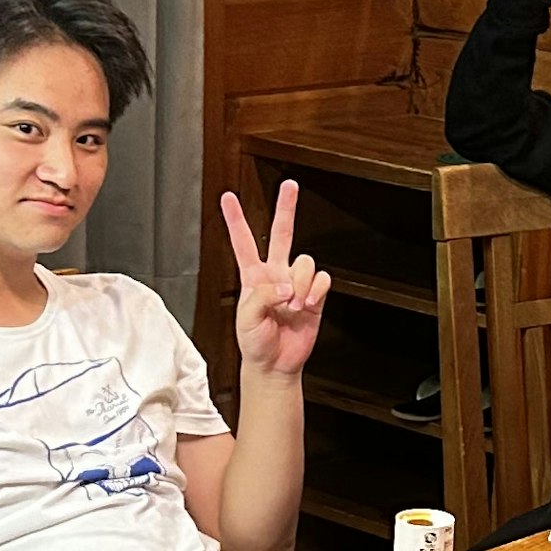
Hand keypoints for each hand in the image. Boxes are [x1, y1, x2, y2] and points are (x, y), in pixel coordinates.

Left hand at [221, 183, 330, 380]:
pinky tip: (308, 303)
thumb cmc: (254, 343)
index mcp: (253, 276)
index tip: (228, 197)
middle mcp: (276, 275)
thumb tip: (287, 285)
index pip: (243, 241)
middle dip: (286, 208)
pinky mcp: (315, 295)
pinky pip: (322, 280)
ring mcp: (296, 284)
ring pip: (305, 262)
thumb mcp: (246, 318)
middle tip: (290, 186)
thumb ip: (263, 295)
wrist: (275, 364)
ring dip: (300, 283)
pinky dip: (317, 290)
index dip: (235, 219)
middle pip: (282, 233)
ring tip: (293, 304)